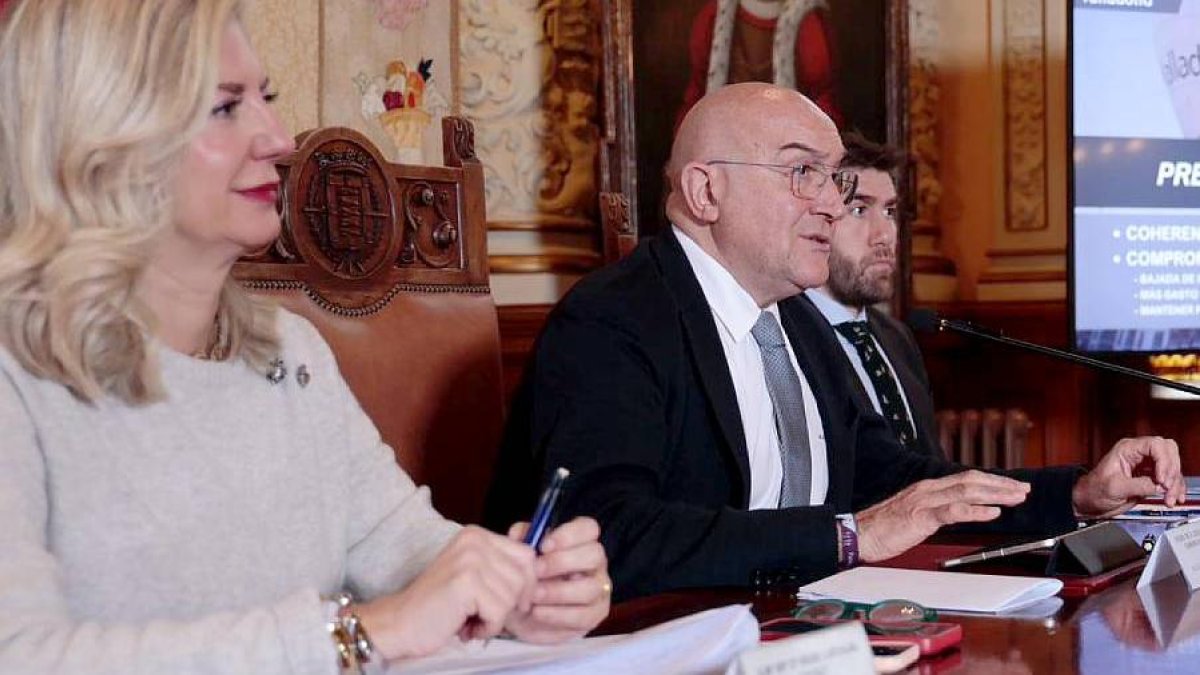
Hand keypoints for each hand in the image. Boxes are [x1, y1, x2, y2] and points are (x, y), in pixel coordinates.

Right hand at [354, 526, 536, 659]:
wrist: (400, 622)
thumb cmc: (440, 606)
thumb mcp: (475, 576)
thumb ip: (503, 568)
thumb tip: (544, 573)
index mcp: (478, 535)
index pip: (527, 555)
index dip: (526, 585)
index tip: (506, 602)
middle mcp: (475, 540)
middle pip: (525, 575)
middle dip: (512, 603)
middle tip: (486, 614)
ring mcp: (470, 559)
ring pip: (514, 595)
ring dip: (497, 618)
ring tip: (472, 620)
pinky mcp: (466, 582)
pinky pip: (500, 611)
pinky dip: (487, 627)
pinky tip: (467, 627)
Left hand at [503, 517, 610, 642]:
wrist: (524, 613)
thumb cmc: (527, 577)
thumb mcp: (520, 557)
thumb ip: (521, 541)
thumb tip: (520, 534)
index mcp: (580, 542)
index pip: (588, 528)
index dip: (568, 535)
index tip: (543, 546)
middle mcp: (594, 563)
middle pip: (594, 554)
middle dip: (563, 562)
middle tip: (536, 571)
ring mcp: (598, 590)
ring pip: (590, 588)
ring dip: (558, 592)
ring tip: (533, 595)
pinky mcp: (594, 615)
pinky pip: (583, 615)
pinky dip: (557, 614)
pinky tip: (537, 612)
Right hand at [856, 470, 1029, 561]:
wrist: (858, 534)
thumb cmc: (882, 529)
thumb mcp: (914, 516)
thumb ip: (935, 511)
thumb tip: (957, 515)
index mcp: (927, 488)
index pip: (966, 479)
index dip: (991, 481)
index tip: (1011, 487)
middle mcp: (928, 489)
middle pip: (972, 480)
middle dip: (1000, 484)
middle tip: (1023, 490)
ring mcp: (924, 501)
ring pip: (967, 490)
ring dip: (995, 494)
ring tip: (1016, 498)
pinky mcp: (921, 516)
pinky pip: (954, 510)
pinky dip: (976, 510)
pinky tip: (992, 513)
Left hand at [1072, 436, 1184, 517]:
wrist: (1090, 502)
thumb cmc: (1094, 490)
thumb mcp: (1114, 487)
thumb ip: (1139, 485)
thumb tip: (1159, 486)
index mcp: (1127, 449)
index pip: (1155, 445)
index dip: (1163, 461)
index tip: (1161, 479)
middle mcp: (1139, 454)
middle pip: (1168, 452)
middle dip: (1171, 471)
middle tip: (1167, 487)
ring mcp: (1147, 465)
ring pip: (1172, 466)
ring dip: (1175, 483)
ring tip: (1170, 499)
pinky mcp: (1152, 478)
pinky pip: (1171, 479)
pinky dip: (1175, 489)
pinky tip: (1174, 498)